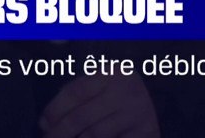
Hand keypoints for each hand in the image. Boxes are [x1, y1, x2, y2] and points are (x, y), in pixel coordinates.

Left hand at [40, 75, 159, 137]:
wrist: (160, 101)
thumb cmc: (120, 93)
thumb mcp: (101, 84)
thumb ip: (74, 95)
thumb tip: (46, 122)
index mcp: (112, 73)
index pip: (75, 92)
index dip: (55, 110)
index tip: (43, 123)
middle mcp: (126, 92)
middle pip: (81, 118)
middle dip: (59, 132)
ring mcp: (137, 115)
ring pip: (94, 135)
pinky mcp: (145, 133)